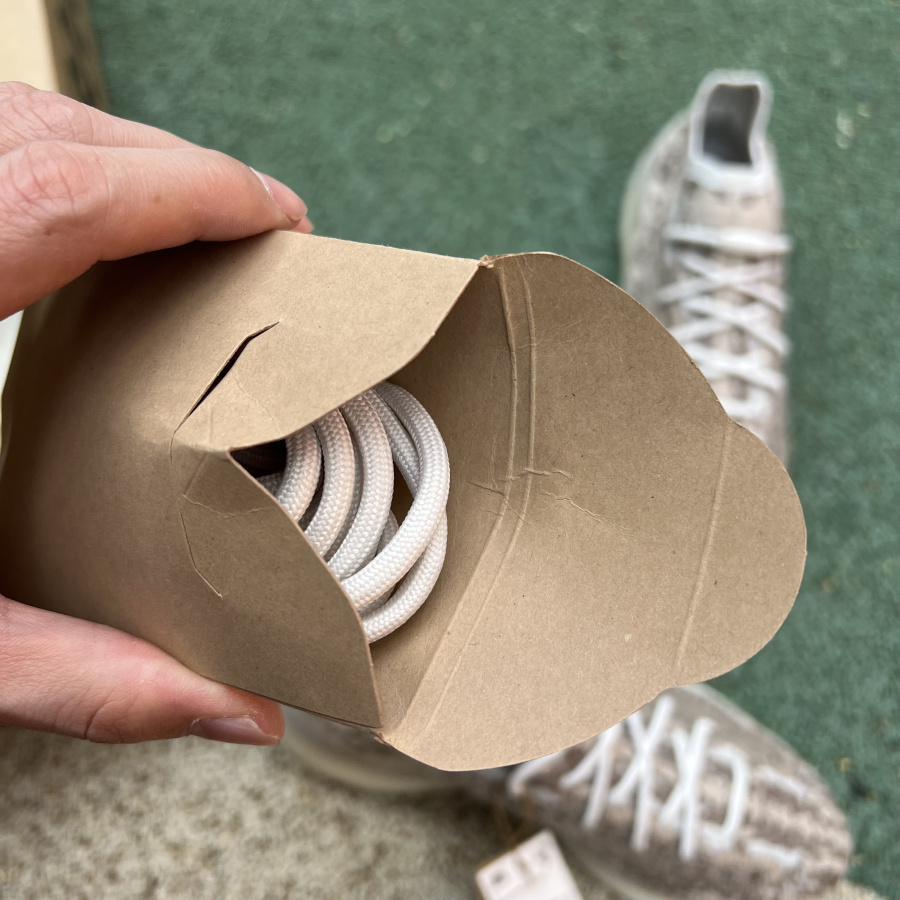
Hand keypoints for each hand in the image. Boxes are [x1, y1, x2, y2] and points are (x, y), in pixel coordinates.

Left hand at [0, 82, 310, 743]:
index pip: (65, 194)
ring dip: (115, 157)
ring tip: (191, 220)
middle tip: (258, 228)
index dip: (192, 190)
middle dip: (174, 168)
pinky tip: (89, 227)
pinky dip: (53, 168)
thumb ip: (84, 676)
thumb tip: (245, 714)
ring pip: (5, 126)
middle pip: (45, 139)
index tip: (277, 218)